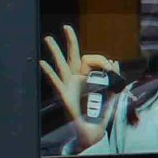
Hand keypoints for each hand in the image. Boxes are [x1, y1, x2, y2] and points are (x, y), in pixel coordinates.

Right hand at [40, 25, 117, 148]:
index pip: (90, 59)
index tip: (109, 66)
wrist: (93, 130)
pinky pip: (55, 82)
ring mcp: (69, 86)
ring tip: (48, 38)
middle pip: (72, 56)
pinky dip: (49, 72)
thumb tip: (115, 61)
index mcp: (88, 77)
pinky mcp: (64, 95)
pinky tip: (42, 63)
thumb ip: (114, 78)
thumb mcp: (112, 93)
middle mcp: (76, 79)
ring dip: (55, 51)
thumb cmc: (100, 112)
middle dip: (70, 41)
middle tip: (66, 27)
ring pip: (61, 65)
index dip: (100, 60)